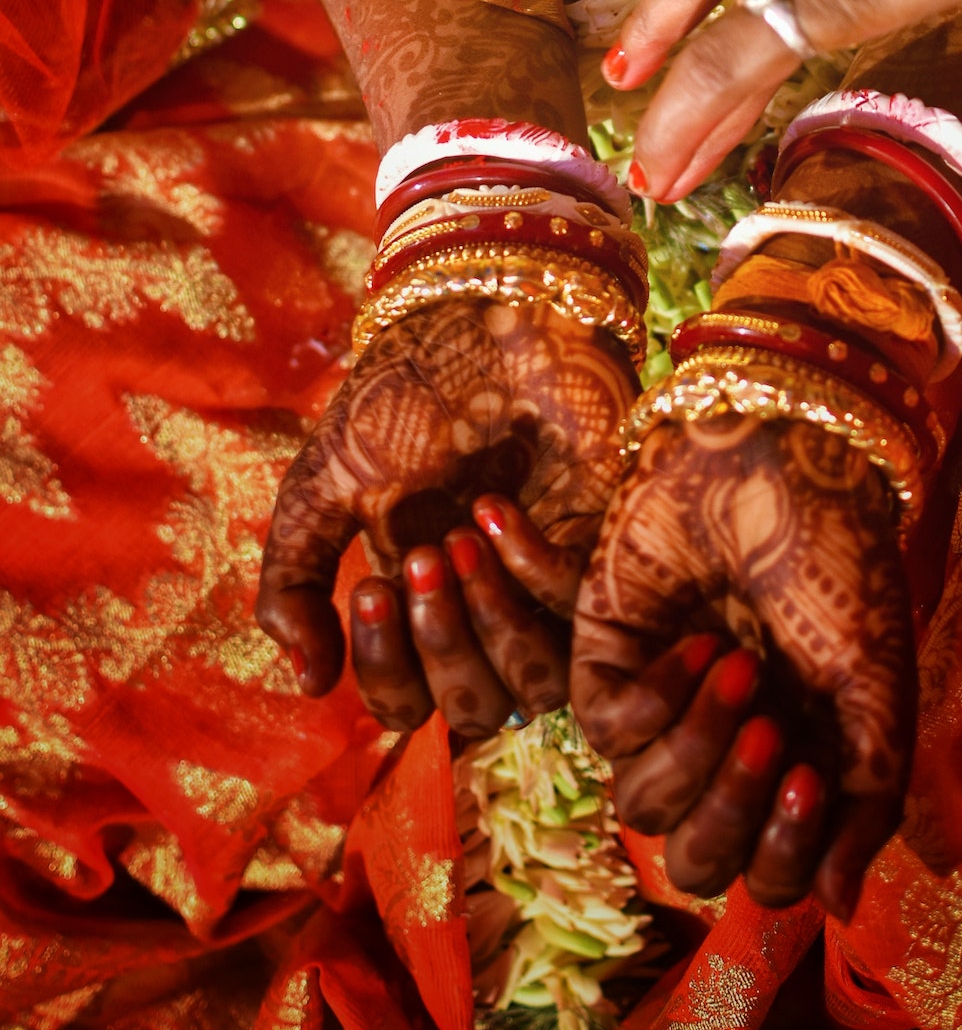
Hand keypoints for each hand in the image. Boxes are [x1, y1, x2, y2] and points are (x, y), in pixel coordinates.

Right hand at [256, 297, 634, 732]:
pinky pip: (576, 610)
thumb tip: (308, 681)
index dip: (386, 669)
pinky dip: (531, 568)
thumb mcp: (323, 486)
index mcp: (420, 607)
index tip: (370, 588)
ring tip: (461, 537)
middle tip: (425, 557)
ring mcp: (546, 585)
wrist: (475, 318)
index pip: (405, 706)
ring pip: (533, 683)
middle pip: (472, 711)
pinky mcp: (600, 548)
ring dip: (488, 621)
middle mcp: (486, 612)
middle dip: (438, 645)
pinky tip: (501, 508)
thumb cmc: (402, 396)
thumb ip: (294, 580)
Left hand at [569, 415, 915, 920]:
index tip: (813, 775)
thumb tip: (838, 910)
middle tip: (772, 734)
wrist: (783, 464)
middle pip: (698, 863)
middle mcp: (722, 752)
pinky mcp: (603, 662)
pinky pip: (607, 733)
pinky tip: (698, 639)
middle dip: (732, 811)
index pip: (772, 874)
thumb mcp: (879, 692)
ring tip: (740, 667)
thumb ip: (866, 803)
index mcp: (791, 766)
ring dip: (699, 748)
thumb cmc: (842, 570)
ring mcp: (660, 710)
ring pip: (644, 810)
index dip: (786, 851)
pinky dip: (657, 697)